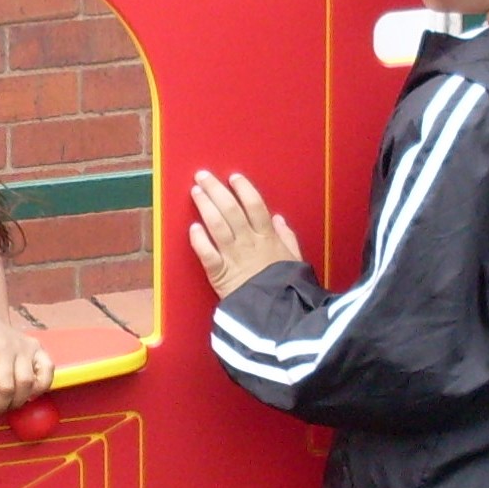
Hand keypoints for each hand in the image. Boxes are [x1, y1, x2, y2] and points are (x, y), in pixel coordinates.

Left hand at [190, 170, 302, 298]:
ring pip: (217, 225)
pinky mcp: (220, 274)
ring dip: (205, 207)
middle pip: (231, 209)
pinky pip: (207, 254)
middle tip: (203, 175)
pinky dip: (199, 240)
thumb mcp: (295, 260)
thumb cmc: (288, 287)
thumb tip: (279, 220)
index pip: (255, 205)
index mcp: (268, 238)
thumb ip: (287, 238)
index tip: (233, 177)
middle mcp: (249, 242)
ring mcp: (233, 257)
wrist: (278, 312)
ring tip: (196, 192)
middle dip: (216, 190)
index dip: (243, 188)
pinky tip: (193, 228)